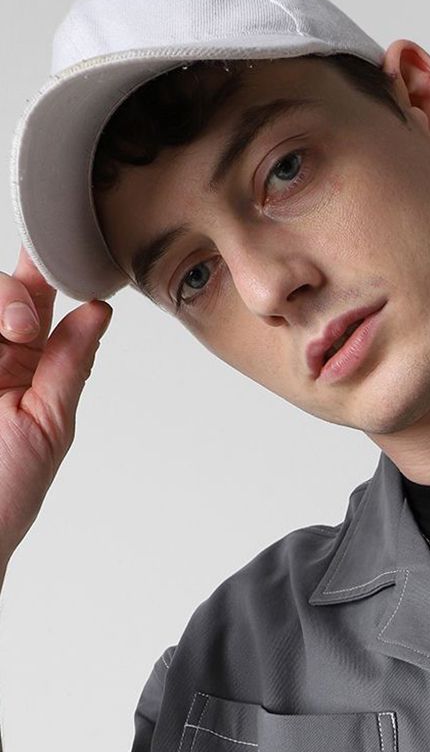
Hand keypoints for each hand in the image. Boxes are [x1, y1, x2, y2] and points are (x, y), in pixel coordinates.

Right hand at [0, 245, 112, 560]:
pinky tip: (0, 344)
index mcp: (23, 366)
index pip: (33, 303)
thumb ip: (68, 365)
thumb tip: (98, 312)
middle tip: (22, 325)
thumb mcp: (47, 425)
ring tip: (11, 334)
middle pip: (0, 291)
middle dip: (12, 293)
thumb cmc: (5, 494)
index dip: (43, 273)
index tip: (56, 257)